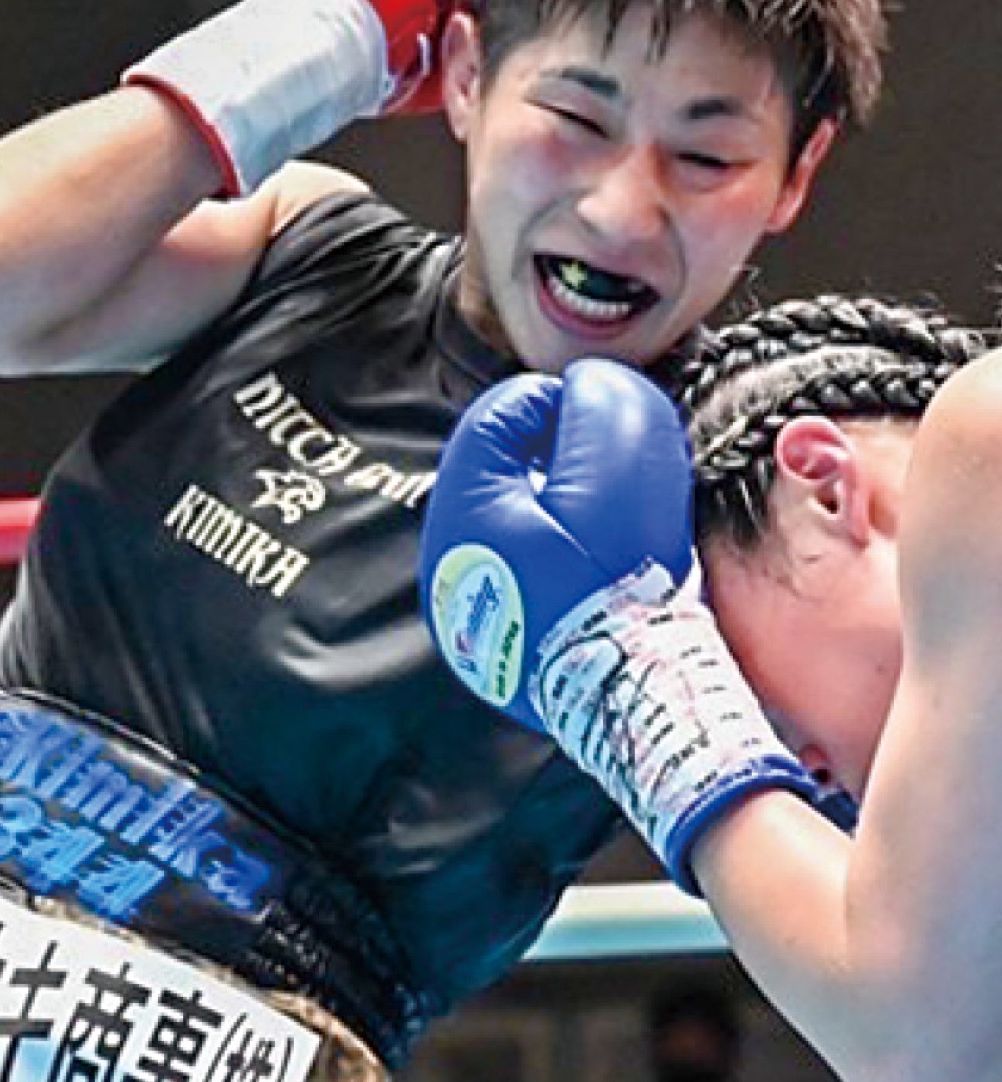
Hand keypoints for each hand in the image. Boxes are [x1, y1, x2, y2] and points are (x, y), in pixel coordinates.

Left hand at [419, 360, 819, 889]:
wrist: (631, 697)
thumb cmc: (616, 585)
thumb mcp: (611, 477)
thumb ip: (597, 411)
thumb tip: (585, 384)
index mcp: (462, 509)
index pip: (499, 417)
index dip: (558, 402)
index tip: (605, 414)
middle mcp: (450, 558)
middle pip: (505, 469)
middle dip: (560, 454)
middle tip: (616, 467)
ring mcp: (472, 603)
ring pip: (518, 518)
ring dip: (563, 503)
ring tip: (613, 521)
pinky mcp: (502, 637)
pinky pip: (530, 567)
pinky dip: (563, 552)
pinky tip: (601, 566)